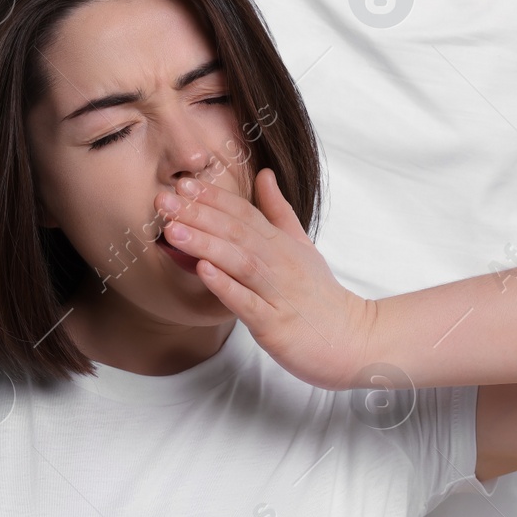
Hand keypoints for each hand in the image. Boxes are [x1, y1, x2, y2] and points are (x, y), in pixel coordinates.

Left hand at [155, 167, 377, 391]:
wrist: (354, 341)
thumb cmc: (321, 297)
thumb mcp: (302, 246)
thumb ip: (279, 212)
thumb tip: (264, 175)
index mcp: (282, 244)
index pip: (245, 213)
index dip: (213, 198)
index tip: (183, 183)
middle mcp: (280, 263)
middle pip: (237, 232)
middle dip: (198, 214)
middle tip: (162, 200)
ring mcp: (278, 293)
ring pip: (240, 262)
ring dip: (205, 244)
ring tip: (172, 230)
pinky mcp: (276, 324)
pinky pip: (248, 303)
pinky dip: (225, 286)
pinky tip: (203, 271)